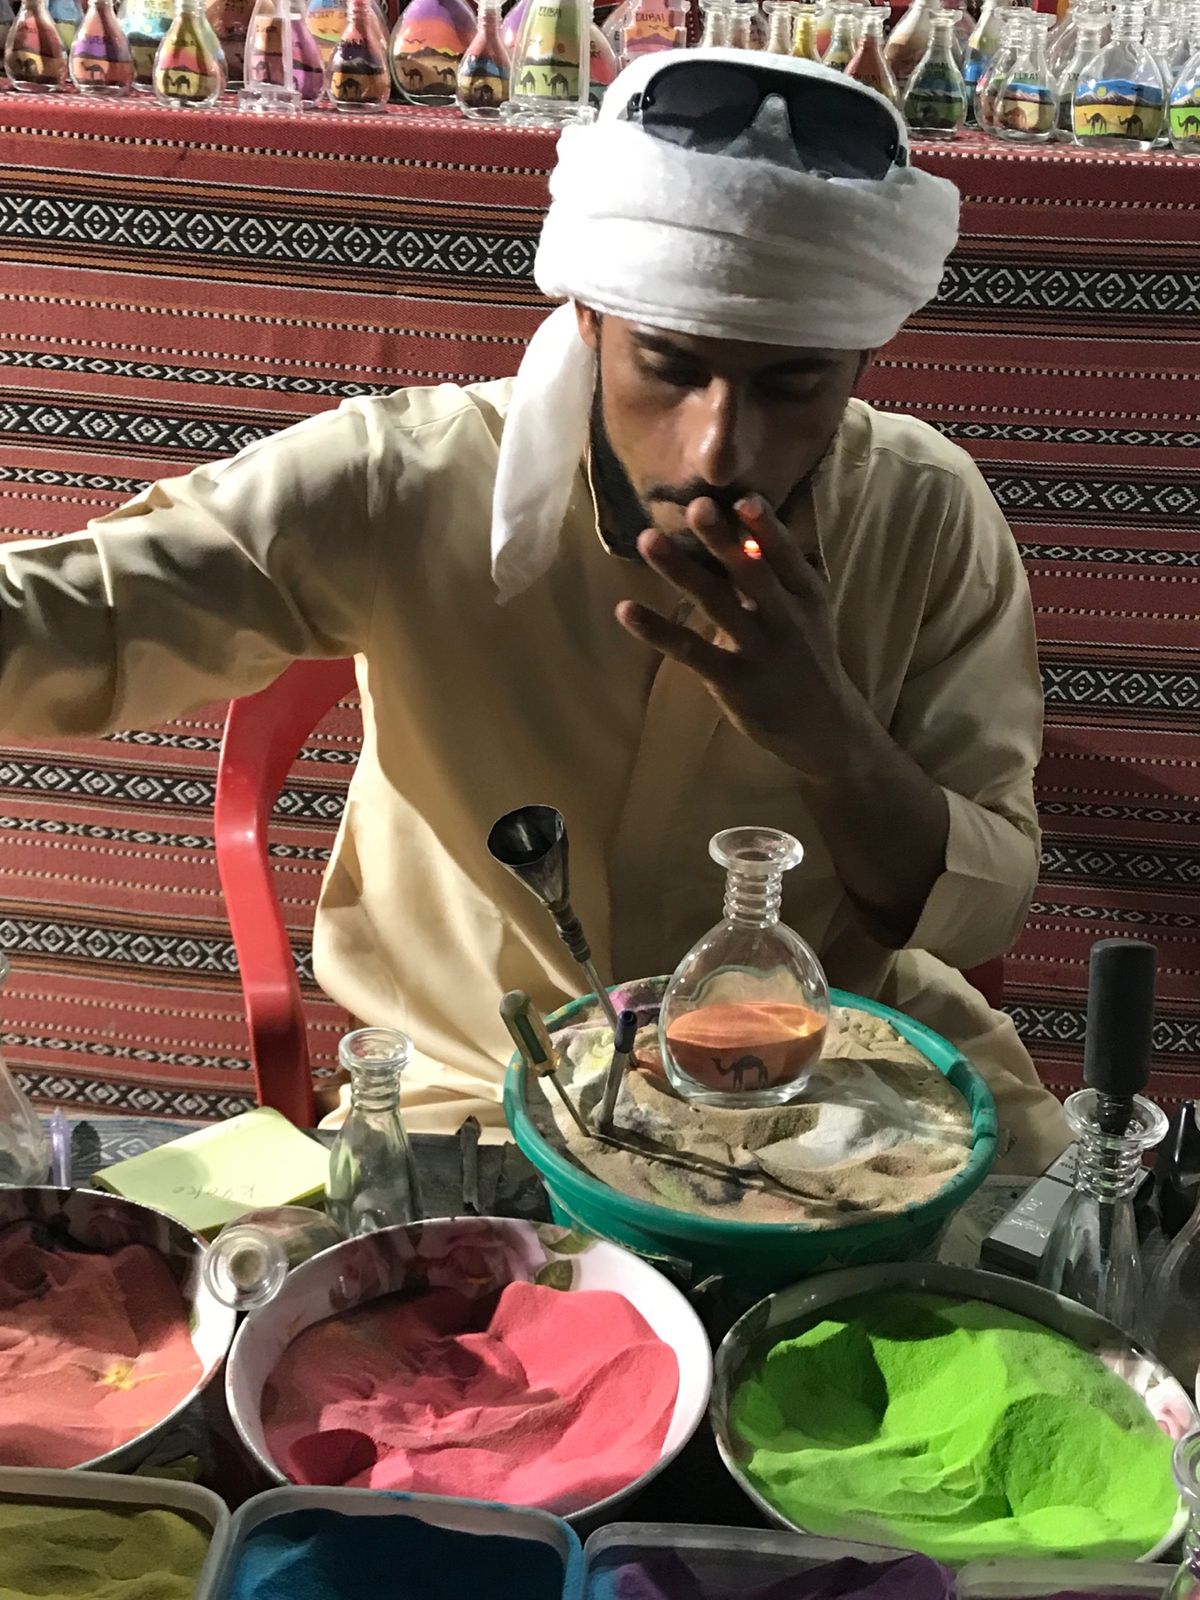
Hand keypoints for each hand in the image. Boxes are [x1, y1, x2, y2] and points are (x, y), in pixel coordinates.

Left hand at [615, 495, 861, 780]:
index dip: (765, 527)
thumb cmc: (805, 656)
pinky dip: (657, 630)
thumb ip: (779, 573)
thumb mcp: (807, 611)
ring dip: (680, 571)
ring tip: (646, 540)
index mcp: (806, 595)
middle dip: (722, 539)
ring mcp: (759, 651)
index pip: (785, 555)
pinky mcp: (733, 681)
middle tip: (695, 505)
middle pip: (751, 573)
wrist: (822, 726)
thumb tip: (744, 525)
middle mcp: (786, 619)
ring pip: (716, 605)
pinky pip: (690, 651)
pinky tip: (625, 610)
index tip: (742, 498)